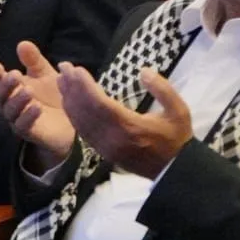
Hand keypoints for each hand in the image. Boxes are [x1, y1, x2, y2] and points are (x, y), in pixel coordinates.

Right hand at [0, 41, 75, 169]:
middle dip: (5, 85)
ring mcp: (18, 120)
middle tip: (15, 75)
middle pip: (0, 96)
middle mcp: (10, 105)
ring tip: (28, 90)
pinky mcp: (30, 133)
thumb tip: (22, 43)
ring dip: (17, 100)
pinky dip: (28, 116)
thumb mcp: (44, 74)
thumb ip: (33, 60)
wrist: (70, 121)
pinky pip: (23, 126)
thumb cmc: (51, 95)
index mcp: (10, 89)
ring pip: (10, 111)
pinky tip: (37, 107)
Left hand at [58, 63, 192, 178]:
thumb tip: (144, 71)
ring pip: (80, 122)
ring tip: (61, 81)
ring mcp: (106, 147)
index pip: (100, 103)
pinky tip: (69, 102)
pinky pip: (83, 132)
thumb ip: (162, 89)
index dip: (85, 86)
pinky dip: (73, 116)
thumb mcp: (178, 111)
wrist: (175, 172)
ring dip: (69, 100)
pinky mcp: (104, 153)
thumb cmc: (176, 138)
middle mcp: (113, 138)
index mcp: (130, 127)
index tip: (76, 69)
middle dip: (72, 88)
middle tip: (63, 68)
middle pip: (85, 110)